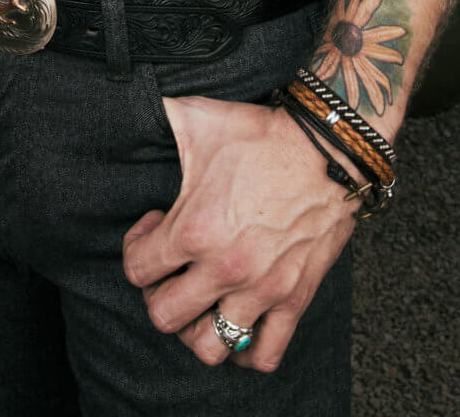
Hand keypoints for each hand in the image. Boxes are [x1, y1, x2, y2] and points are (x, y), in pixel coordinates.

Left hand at [122, 96, 355, 372]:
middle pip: (164, 316)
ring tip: (200, 300)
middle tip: (171, 268)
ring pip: (209, 347)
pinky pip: (264, 354)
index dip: (136, 246)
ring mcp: (261, 290)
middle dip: (158, 292)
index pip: (136, 269)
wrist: (327, 151)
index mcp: (193, 229)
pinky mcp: (294, 300)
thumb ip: (159, 116)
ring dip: (196, 328)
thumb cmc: (261, 135)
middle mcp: (224, 269)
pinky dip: (245, 350)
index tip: (154, 226)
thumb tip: (132, 105)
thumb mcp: (198, 116)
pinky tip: (238, 322)